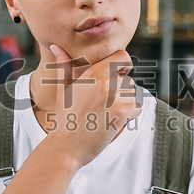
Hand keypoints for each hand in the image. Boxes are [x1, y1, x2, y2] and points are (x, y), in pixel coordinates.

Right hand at [44, 45, 141, 168]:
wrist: (65, 147)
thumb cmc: (65, 119)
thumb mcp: (63, 89)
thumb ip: (64, 66)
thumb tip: (56, 46)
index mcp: (91, 74)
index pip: (122, 56)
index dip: (124, 65)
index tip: (119, 75)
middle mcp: (103, 83)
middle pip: (128, 80)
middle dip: (121, 92)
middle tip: (104, 106)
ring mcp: (113, 98)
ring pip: (133, 93)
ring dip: (126, 103)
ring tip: (107, 114)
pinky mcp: (121, 113)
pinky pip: (137, 107)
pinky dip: (130, 115)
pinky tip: (113, 121)